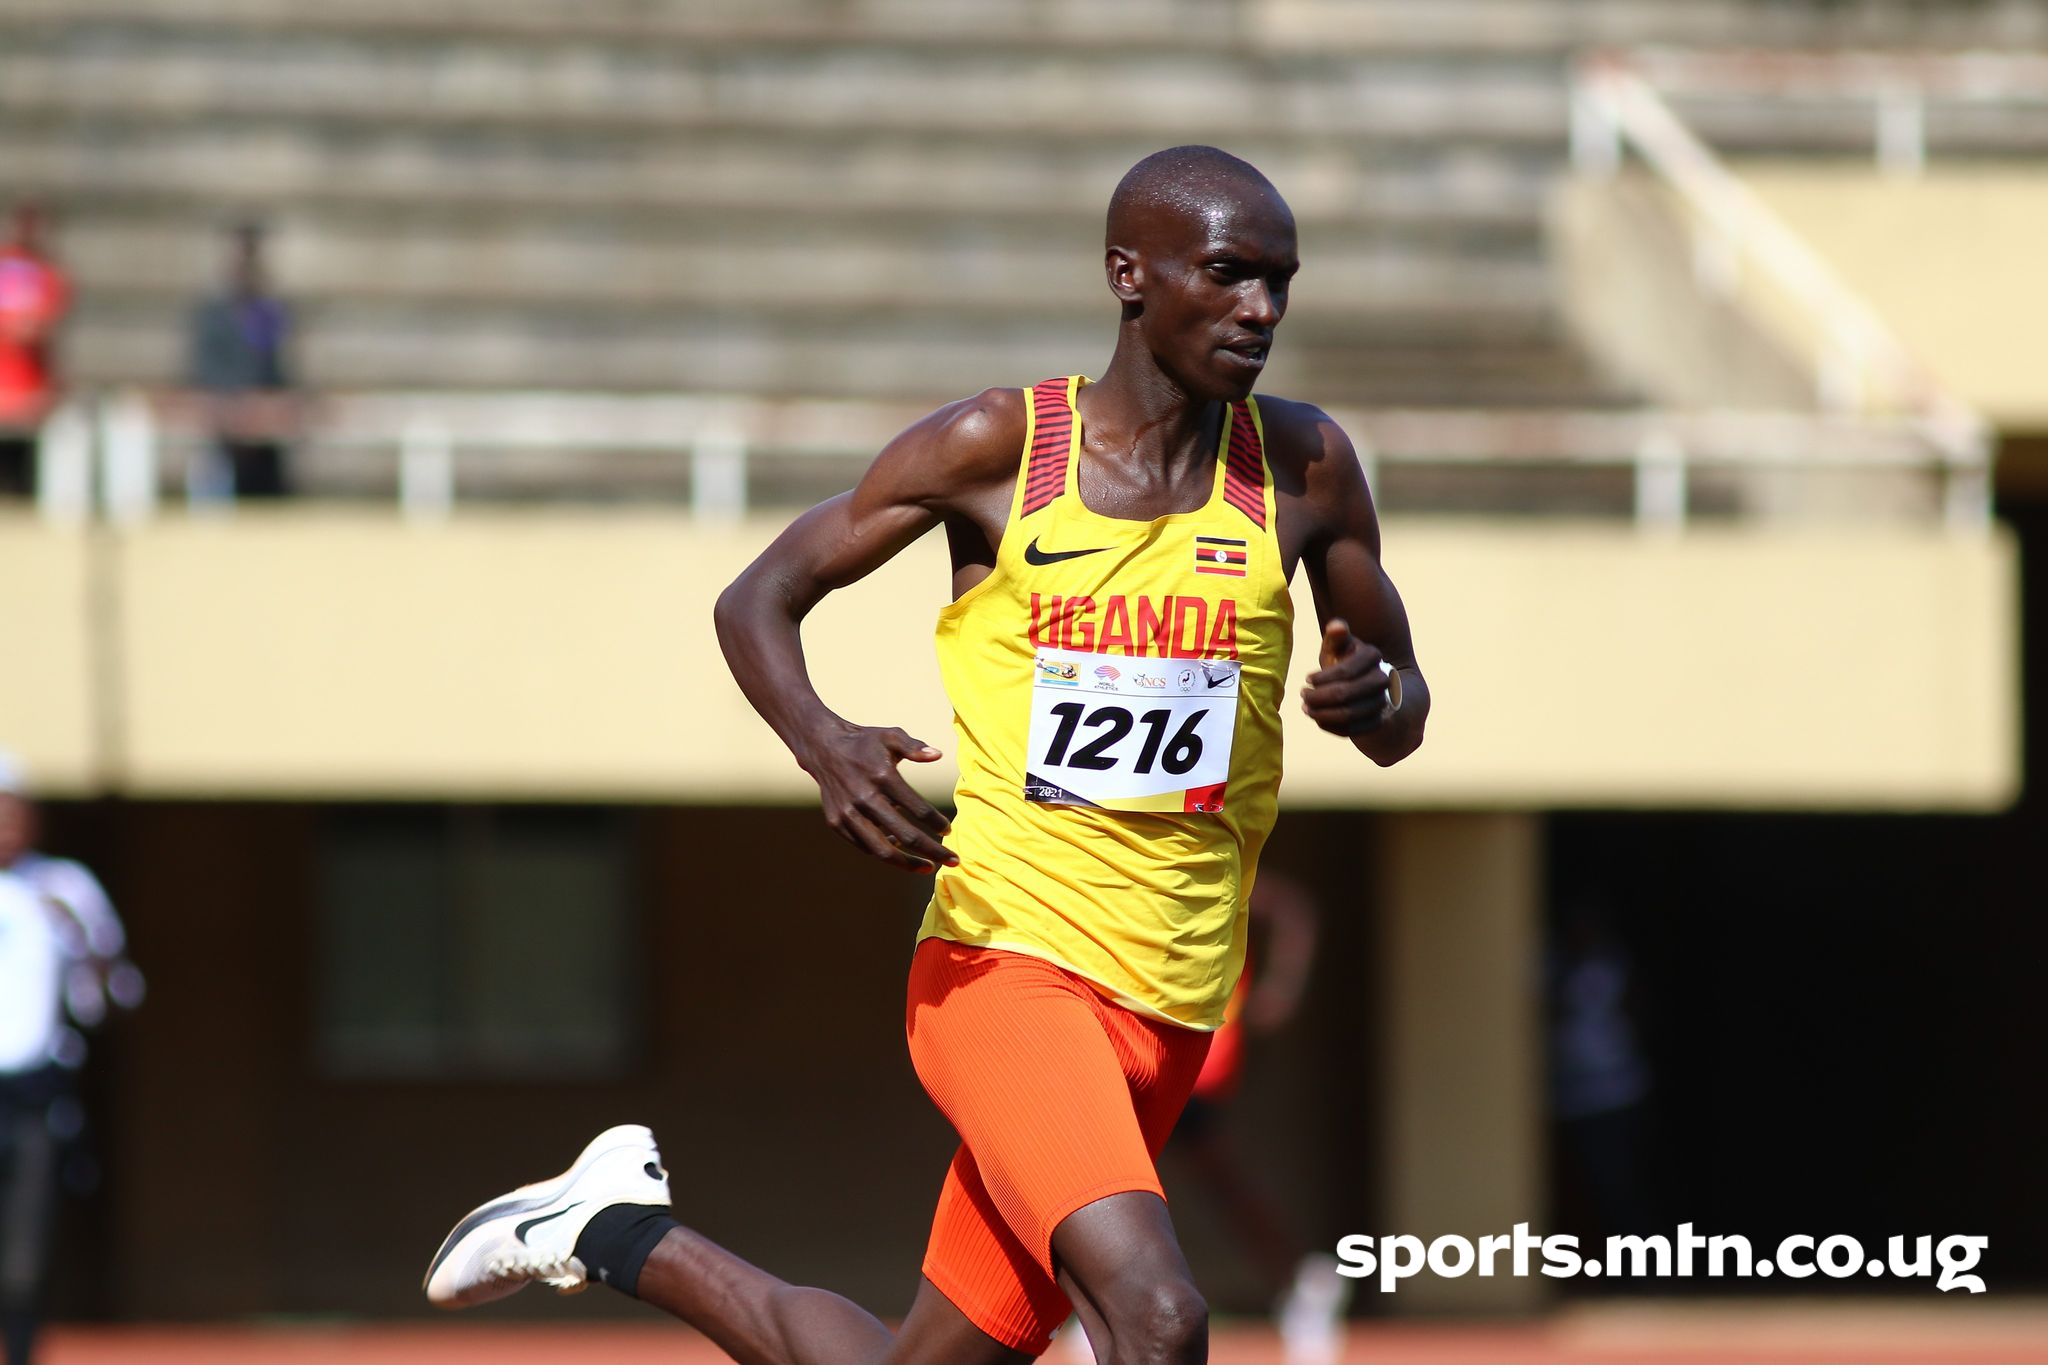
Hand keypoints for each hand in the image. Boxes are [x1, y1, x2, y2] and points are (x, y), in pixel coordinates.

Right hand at [800, 722, 958, 872]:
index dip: (937, 823)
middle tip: (953, 860)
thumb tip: (938, 755)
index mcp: (882, 777)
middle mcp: (864, 798)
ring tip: (927, 868)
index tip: (948, 831)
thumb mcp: (890, 735)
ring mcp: (848, 814)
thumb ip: (914, 746)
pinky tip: (899, 850)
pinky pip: (864, 846)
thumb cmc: (865, 743)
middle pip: (906, 835)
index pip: (918, 808)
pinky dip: (883, 851)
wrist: (823, 748)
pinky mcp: (836, 823)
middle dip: (933, 851)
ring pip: (882, 850)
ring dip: (908, 863)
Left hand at [1301, 618, 1396, 736]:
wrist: (1366, 684)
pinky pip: (1354, 730)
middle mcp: (1383, 679)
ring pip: (1349, 715)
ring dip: (1322, 714)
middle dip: (1318, 697)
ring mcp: (1383, 702)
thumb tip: (1336, 626)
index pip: (1345, 671)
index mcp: (1373, 656)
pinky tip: (1318, 719)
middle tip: (1303, 695)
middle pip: (1345, 694)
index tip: (1307, 679)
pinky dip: (1332, 727)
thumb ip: (1335, 637)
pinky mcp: (1378, 721)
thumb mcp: (1338, 647)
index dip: (1322, 678)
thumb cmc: (1345, 661)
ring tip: (1306, 709)